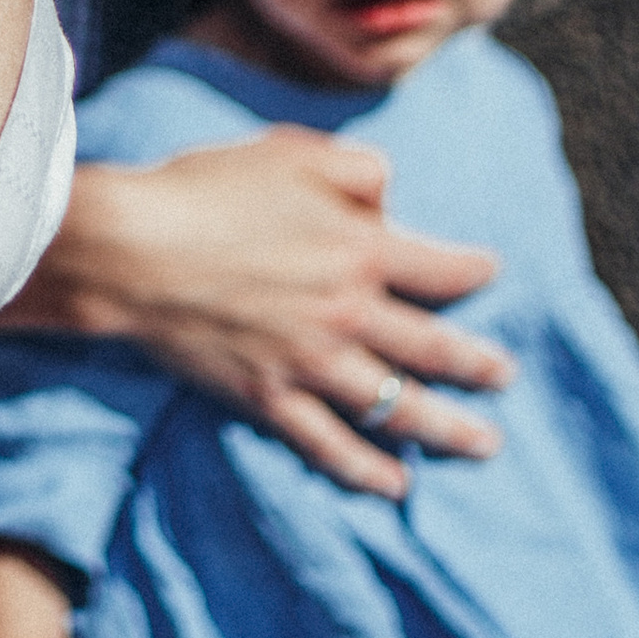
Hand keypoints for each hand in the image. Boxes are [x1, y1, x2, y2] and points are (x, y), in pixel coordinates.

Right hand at [2, 131, 512, 500]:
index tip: (492, 273)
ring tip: (484, 445)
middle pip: (434, 347)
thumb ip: (355, 170)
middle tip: (506, 376)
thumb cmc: (207, 190)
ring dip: (447, 428)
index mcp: (361, 247)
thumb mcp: (292, 152)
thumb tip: (391, 192)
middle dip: (479, 364)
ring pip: (397, 405)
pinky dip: (367, 469)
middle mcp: (349, 312)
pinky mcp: (269, 397)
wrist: (132, 250)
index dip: (474, 270)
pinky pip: (330, 444)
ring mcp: (311, 362)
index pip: (441, 267)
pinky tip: (395, 485)